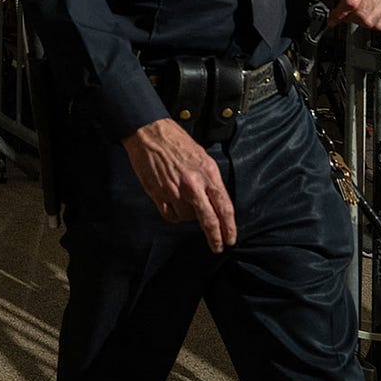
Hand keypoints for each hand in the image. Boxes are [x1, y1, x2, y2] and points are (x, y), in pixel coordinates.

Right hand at [122, 118, 236, 252]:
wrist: (149, 133)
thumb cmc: (176, 141)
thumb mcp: (202, 156)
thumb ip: (210, 180)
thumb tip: (216, 202)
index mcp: (208, 173)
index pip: (224, 207)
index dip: (229, 227)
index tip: (230, 239)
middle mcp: (193, 184)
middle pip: (209, 220)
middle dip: (215, 238)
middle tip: (218, 247)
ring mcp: (174, 190)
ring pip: (187, 218)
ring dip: (189, 216)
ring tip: (184, 202)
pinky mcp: (158, 193)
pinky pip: (170, 216)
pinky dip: (174, 216)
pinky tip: (173, 207)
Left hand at [327, 0, 380, 29]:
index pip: (352, 2)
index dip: (340, 13)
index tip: (332, 18)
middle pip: (361, 14)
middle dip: (348, 17)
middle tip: (342, 14)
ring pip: (370, 21)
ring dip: (358, 21)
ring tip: (353, 14)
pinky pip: (380, 24)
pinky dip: (369, 24)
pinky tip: (363, 16)